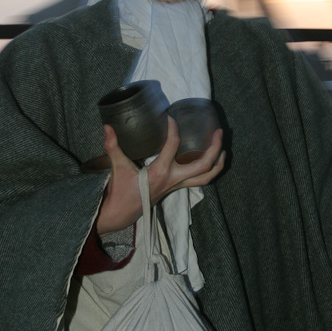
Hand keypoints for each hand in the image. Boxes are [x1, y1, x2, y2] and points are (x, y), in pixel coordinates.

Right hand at [96, 117, 224, 234]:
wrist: (121, 213)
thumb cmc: (121, 191)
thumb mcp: (118, 167)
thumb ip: (113, 146)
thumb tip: (107, 126)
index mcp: (160, 172)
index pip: (173, 145)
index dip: (173, 128)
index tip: (170, 117)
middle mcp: (173, 179)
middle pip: (203, 165)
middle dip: (214, 148)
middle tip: (218, 131)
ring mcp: (177, 185)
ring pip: (206, 177)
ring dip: (218, 163)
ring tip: (224, 148)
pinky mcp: (177, 187)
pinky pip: (200, 181)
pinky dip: (209, 171)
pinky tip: (211, 159)